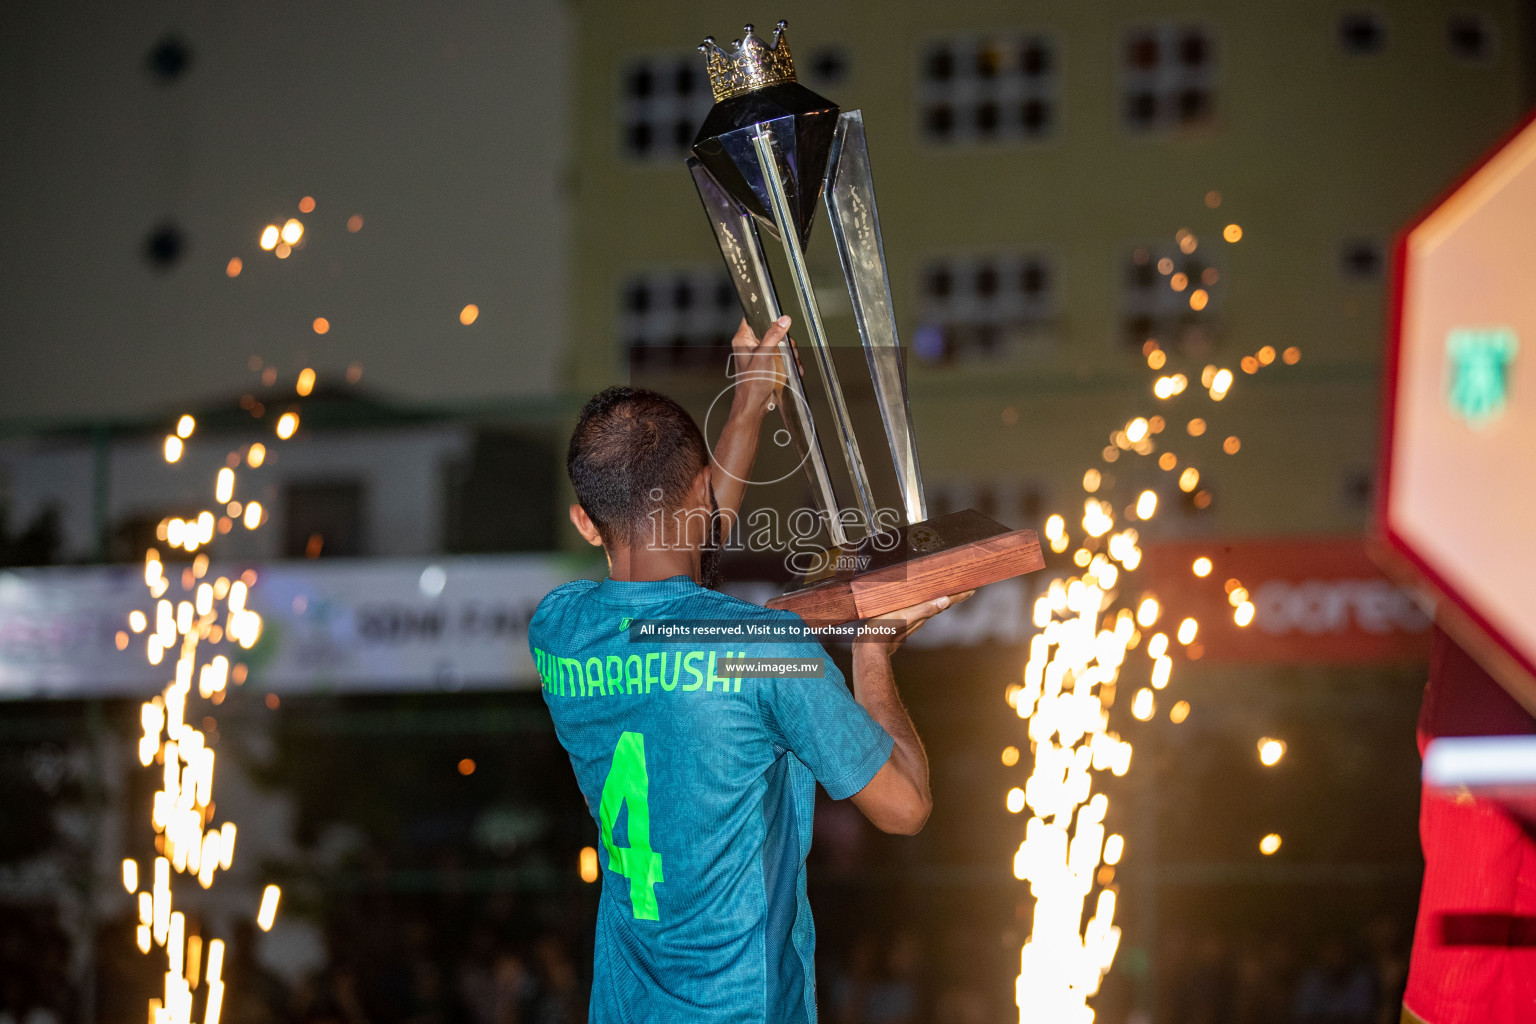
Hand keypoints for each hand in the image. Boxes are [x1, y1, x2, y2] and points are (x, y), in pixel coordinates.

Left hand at [729, 316, 792, 416]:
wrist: (755, 405)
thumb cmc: (751, 383)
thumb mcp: (764, 356)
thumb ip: (773, 336)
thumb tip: (784, 320)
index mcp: (743, 339)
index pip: (753, 318)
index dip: (765, 316)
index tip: (778, 319)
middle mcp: (751, 345)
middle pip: (772, 331)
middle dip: (785, 340)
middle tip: (789, 349)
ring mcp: (761, 355)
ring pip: (780, 344)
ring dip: (790, 353)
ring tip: (793, 362)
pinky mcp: (769, 364)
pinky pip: (783, 356)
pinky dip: (790, 362)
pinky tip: (794, 369)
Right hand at [860, 590, 974, 656]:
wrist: (870, 646)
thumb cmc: (885, 630)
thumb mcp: (905, 616)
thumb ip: (924, 609)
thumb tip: (945, 601)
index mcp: (923, 614)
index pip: (946, 603)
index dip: (959, 596)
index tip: (972, 589)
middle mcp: (921, 617)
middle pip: (942, 604)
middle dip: (953, 596)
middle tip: (964, 588)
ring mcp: (912, 620)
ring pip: (932, 608)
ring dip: (941, 599)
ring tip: (948, 592)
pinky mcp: (903, 621)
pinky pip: (920, 610)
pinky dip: (926, 604)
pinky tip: (922, 602)